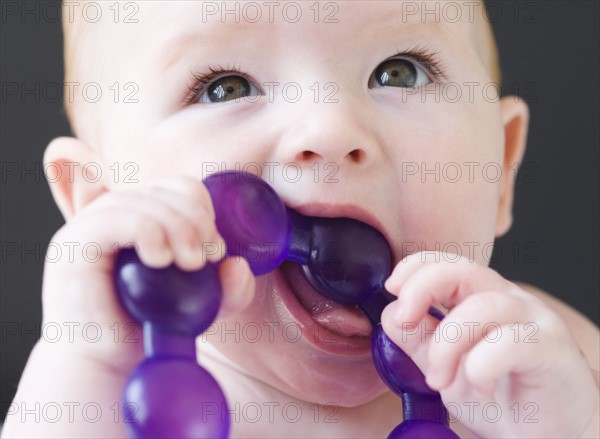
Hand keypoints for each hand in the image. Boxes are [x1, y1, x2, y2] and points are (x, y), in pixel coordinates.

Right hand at [40, 175, 255, 373]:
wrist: (107, 368)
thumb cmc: (148, 330)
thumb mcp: (201, 307)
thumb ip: (227, 289)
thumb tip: (238, 265)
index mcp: (142, 214)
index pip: (178, 187)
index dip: (203, 210)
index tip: (216, 250)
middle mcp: (115, 212)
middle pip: (167, 190)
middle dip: (197, 220)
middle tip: (207, 258)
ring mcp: (91, 225)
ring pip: (145, 201)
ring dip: (179, 228)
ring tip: (190, 264)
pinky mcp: (75, 244)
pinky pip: (118, 219)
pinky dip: (149, 232)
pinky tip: (161, 260)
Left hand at [381, 252, 598, 437]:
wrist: (547, 434)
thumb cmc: (499, 397)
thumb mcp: (444, 369)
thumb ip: (418, 342)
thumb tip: (389, 315)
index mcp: (479, 298)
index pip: (445, 263)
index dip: (414, 267)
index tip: (390, 289)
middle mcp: (506, 299)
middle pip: (462, 269)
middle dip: (422, 287)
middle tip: (402, 320)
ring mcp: (532, 320)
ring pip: (480, 308)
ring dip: (446, 346)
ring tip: (439, 380)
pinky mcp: (550, 347)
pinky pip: (507, 343)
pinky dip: (480, 368)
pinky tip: (479, 389)